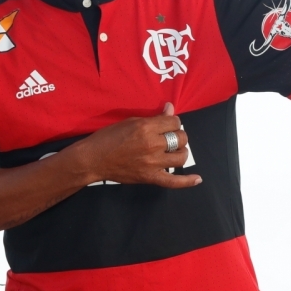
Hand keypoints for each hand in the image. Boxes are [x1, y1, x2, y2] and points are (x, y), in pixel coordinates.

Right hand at [74, 103, 200, 188]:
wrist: (93, 159)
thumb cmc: (108, 137)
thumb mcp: (130, 122)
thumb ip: (153, 117)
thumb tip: (171, 108)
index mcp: (146, 128)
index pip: (174, 122)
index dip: (173, 122)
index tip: (167, 125)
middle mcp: (153, 145)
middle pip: (181, 138)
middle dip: (178, 135)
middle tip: (169, 137)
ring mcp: (153, 163)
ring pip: (181, 157)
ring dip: (180, 152)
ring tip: (173, 150)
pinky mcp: (150, 177)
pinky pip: (173, 182)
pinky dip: (187, 181)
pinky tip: (198, 178)